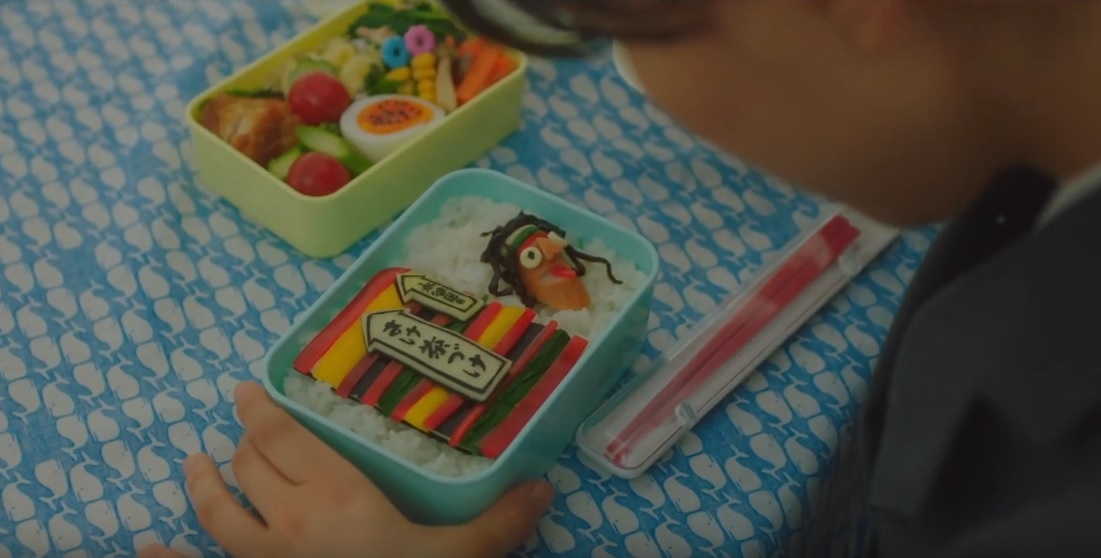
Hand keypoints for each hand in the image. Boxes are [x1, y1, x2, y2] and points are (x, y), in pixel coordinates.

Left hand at [137, 382, 553, 557]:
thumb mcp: (459, 556)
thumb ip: (498, 523)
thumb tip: (544, 487)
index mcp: (334, 495)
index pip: (284, 438)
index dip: (260, 410)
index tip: (247, 389)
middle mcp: (286, 519)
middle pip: (249, 465)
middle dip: (241, 440)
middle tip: (239, 425)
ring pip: (218, 509)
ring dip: (202, 482)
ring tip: (191, 462)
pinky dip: (169, 556)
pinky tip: (143, 547)